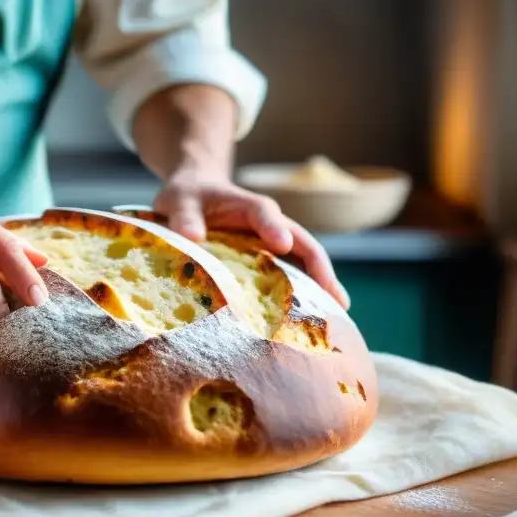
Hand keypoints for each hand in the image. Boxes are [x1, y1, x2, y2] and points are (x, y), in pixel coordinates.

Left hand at [153, 172, 349, 309]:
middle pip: (303, 244)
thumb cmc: (188, 196)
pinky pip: (291, 277)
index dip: (274, 228)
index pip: (265, 214)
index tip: (282, 244)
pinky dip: (303, 297)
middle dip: (320, 270)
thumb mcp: (179, 200)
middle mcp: (271, 225)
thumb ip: (184, 217)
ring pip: (304, 264)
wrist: (196, 195)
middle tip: (337, 300)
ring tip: (337, 317)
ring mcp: (274, 244)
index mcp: (250, 206)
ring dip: (321, 288)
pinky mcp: (269, 260)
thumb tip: (191, 237)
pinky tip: (310, 322)